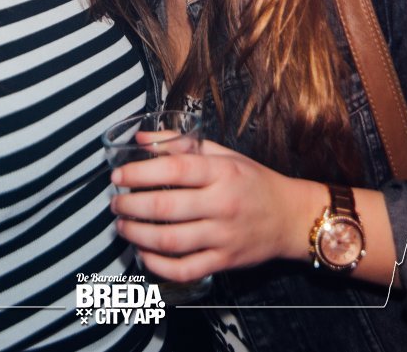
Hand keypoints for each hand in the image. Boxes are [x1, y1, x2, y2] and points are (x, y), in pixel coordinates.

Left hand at [109, 141, 308, 282]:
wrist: (291, 217)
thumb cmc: (254, 182)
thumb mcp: (224, 155)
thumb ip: (181, 144)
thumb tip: (142, 138)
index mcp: (222, 172)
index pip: (173, 169)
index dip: (139, 173)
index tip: (118, 176)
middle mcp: (222, 204)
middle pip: (165, 207)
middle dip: (130, 206)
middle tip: (115, 203)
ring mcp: (224, 235)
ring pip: (171, 241)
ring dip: (137, 235)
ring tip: (122, 226)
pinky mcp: (225, 261)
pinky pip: (185, 269)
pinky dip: (158, 265)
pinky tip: (144, 254)